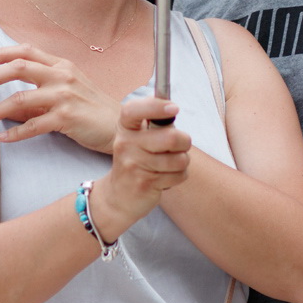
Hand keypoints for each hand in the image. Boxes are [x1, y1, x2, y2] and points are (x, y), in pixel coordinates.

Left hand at [0, 43, 121, 152]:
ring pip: (20, 99)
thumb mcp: (69, 93)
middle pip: (18, 68)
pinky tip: (2, 138)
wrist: (121, 126)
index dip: (2, 53)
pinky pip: (32, 126)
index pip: (27, 51)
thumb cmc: (93, 109)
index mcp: (62, 65)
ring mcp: (65, 96)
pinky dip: (14, 133)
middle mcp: (62, 76)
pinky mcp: (67, 118)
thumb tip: (6, 107)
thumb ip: (39, 95)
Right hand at [96, 98, 190, 236]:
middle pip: (171, 137)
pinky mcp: (144, 183)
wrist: (118, 197)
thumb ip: (154, 123)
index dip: (156, 106)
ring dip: (182, 162)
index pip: (133, 110)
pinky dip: (179, 176)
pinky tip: (165, 177)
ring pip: (179, 159)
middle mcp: (126, 144)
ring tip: (169, 165)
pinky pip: (178, 175)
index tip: (174, 108)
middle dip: (184, 142)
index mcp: (125, 128)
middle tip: (179, 146)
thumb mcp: (137, 138)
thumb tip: (172, 107)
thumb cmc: (136, 161)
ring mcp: (134, 164)